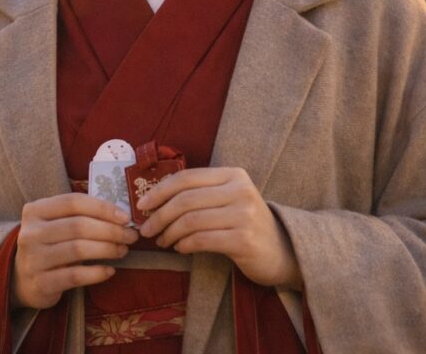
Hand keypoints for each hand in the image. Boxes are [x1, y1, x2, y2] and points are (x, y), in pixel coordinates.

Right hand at [11, 193, 138, 309]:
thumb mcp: (55, 224)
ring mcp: (33, 258)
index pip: (73, 202)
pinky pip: (75, 275)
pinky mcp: (41, 282)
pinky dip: (96, 273)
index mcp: (35, 210)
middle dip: (110, 230)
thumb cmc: (48, 245)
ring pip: (78, 249)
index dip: (102, 208)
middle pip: (78, 225)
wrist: (22, 279)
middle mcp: (30, 233)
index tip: (125, 217)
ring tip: (123, 250)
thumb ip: (79, 215)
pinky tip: (110, 271)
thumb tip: (120, 215)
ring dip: (107, 249)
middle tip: (130, 236)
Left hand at [135, 167, 301, 288]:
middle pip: (185, 200)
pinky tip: (180, 248)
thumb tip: (153, 201)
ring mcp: (244, 214)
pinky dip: (184, 245)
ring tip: (162, 241)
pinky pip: (202, 240)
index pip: (186, 177)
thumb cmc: (245, 224)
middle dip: (159, 216)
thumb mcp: (227, 200)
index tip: (142, 205)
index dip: (159, 191)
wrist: (283, 251)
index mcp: (233, 175)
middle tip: (146, 230)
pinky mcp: (243, 239)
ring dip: (169, 233)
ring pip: (191, 221)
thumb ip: (199, 195)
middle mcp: (240, 190)